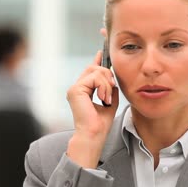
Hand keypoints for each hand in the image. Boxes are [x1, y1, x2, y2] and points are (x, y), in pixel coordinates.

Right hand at [66, 50, 118, 167]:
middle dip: (107, 76)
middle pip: (95, 68)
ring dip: (107, 84)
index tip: (102, 51)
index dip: (97, 59)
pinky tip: (103, 98)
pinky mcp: (75, 90)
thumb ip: (110, 88)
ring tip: (106, 98)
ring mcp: (74, 88)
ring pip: (96, 71)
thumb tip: (112, 77)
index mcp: (83, 90)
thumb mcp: (110, 101)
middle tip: (111, 89)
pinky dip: (103, 87)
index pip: (90, 70)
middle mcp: (77, 88)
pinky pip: (95, 78)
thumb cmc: (101, 124)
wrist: (94, 135)